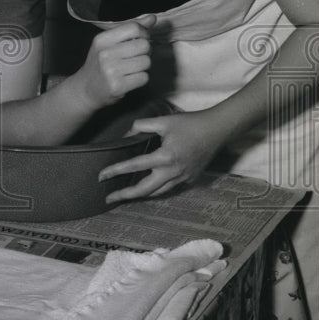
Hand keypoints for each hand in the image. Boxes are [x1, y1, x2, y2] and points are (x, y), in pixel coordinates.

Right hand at [75, 14, 155, 108]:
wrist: (86, 89)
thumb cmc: (100, 63)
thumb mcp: (109, 43)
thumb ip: (130, 30)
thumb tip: (152, 17)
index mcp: (102, 39)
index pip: (134, 28)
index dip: (144, 34)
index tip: (140, 40)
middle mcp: (105, 54)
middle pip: (144, 45)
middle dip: (145, 51)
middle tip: (136, 56)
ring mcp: (110, 71)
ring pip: (146, 62)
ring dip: (143, 66)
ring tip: (132, 68)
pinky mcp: (118, 86)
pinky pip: (144, 77)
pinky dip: (141, 78)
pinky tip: (130, 79)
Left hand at [98, 108, 227, 203]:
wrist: (217, 130)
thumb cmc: (190, 123)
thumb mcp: (163, 121)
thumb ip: (141, 126)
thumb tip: (127, 134)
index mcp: (165, 157)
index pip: (134, 166)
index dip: (115, 171)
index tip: (101, 176)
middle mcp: (173, 171)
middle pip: (144, 190)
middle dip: (125, 195)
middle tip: (109, 198)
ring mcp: (183, 178)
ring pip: (157, 192)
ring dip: (140, 195)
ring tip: (125, 195)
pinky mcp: (190, 179)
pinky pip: (169, 188)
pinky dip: (156, 190)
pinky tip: (148, 187)